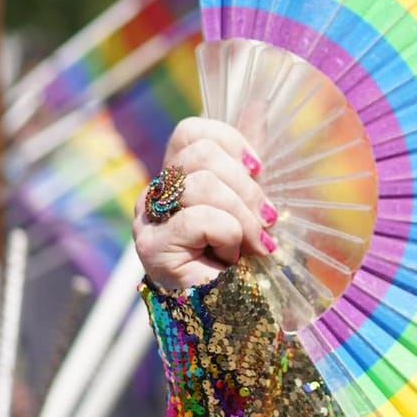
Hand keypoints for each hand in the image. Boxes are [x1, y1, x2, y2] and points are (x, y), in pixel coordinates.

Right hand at [133, 118, 276, 292]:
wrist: (245, 313)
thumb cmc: (251, 258)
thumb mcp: (255, 199)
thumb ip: (250, 157)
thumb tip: (259, 103)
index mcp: (179, 179)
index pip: (191, 132)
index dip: (230, 142)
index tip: (258, 170)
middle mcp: (157, 195)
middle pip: (196, 152)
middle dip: (246, 186)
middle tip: (267, 220)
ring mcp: (149, 222)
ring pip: (199, 183)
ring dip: (242, 216)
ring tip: (253, 245)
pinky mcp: (153, 249)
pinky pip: (198, 218)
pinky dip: (228, 236)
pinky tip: (231, 259)